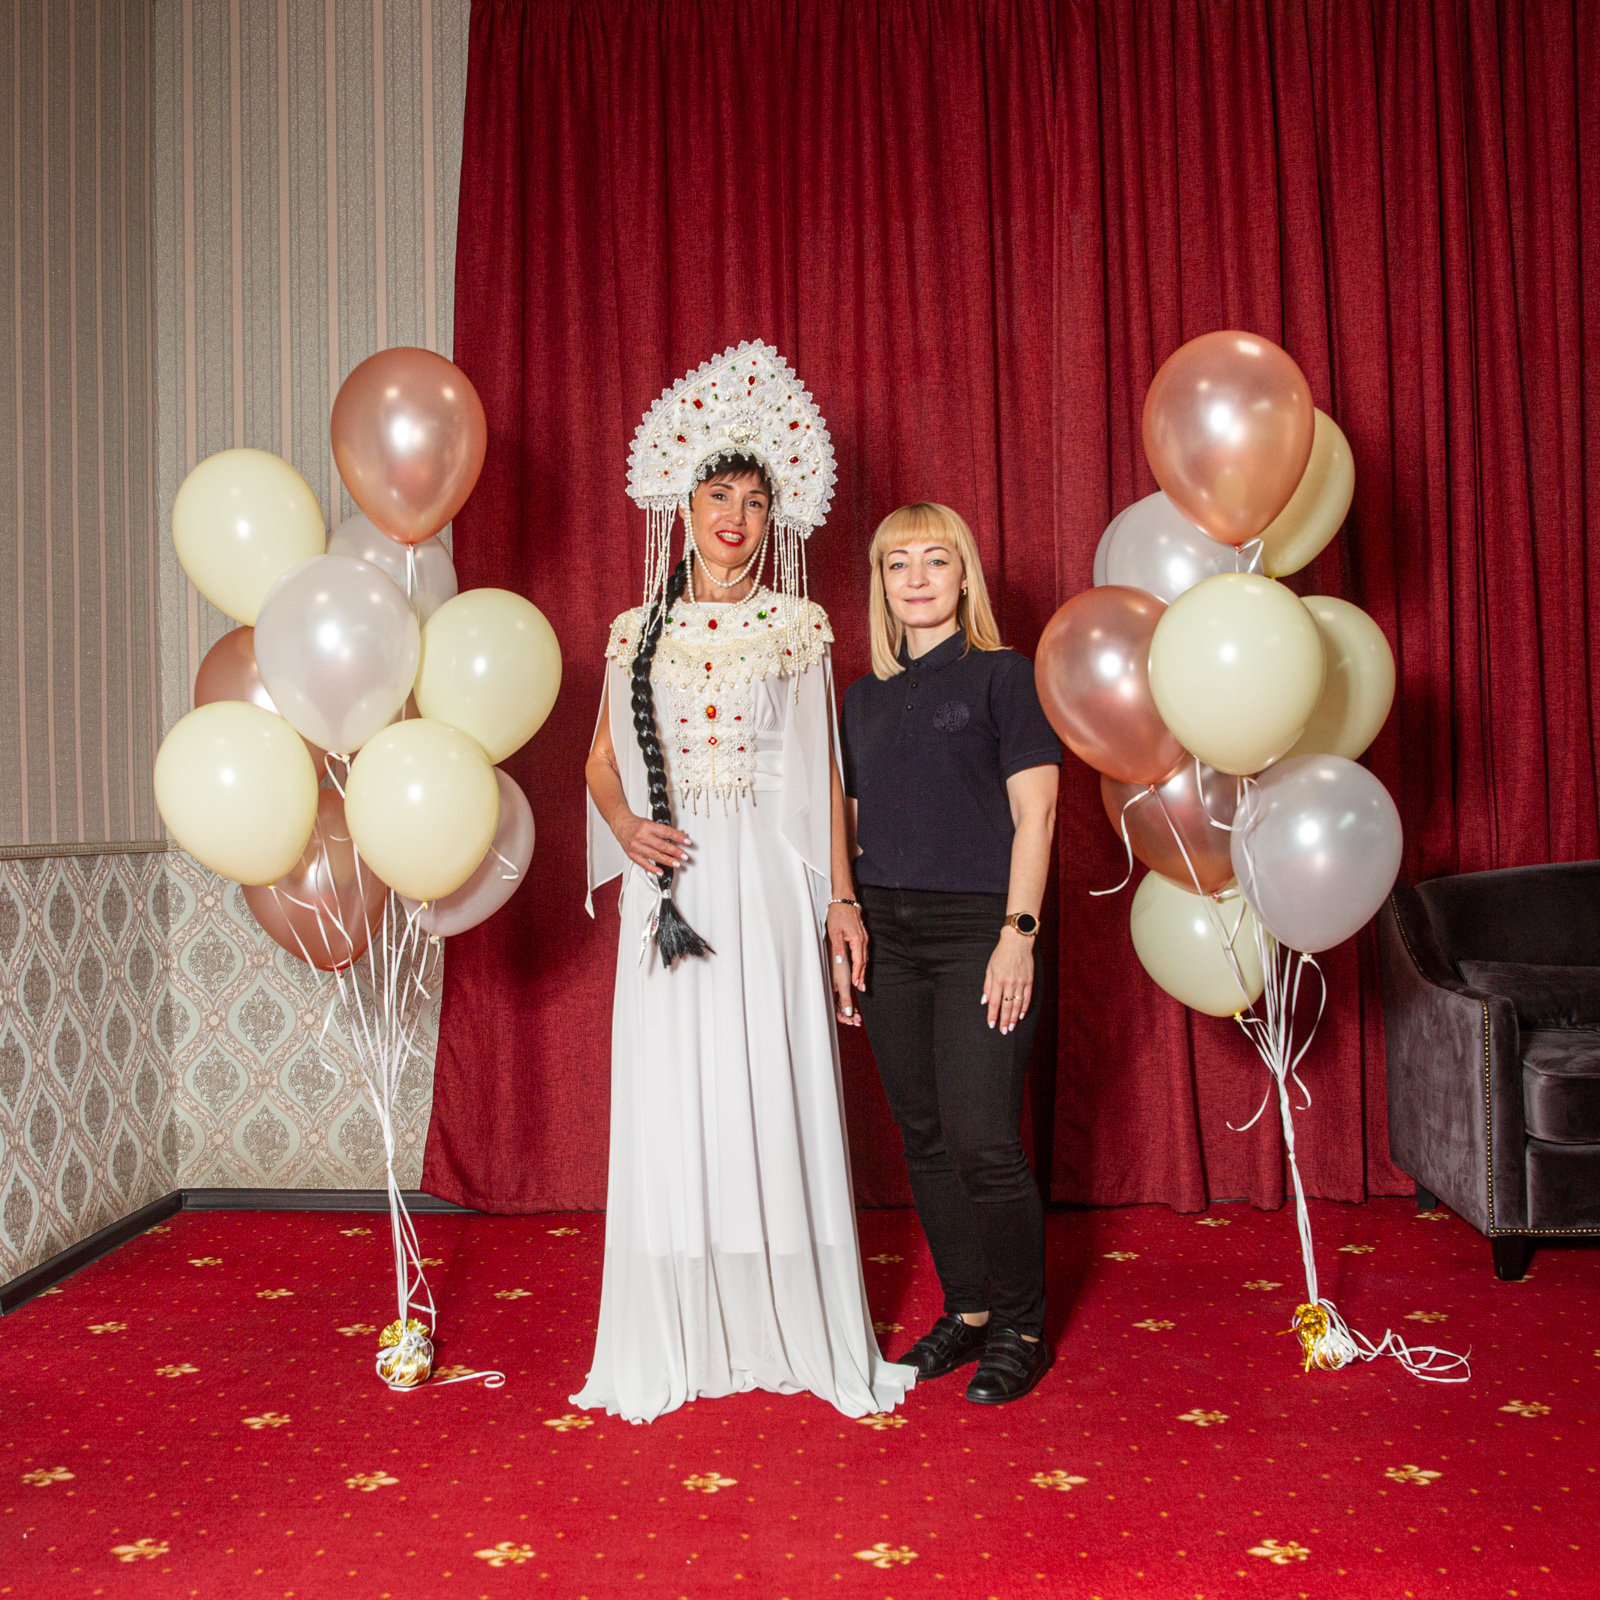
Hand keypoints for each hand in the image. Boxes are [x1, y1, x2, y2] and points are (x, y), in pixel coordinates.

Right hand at [612, 811, 689, 876]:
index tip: (687, 842)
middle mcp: (642, 836)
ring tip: (677, 863)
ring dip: (667, 860)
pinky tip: (661, 871)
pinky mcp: (632, 855)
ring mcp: (636, 846)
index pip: (666, 832)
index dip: (678, 838)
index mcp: (648, 826)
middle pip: (662, 845)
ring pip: (654, 855)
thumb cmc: (636, 824)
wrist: (621, 824)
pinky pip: (644, 864)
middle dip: (675, 851)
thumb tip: (680, 834)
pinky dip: (653, 869)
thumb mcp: (651, 823)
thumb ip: (665, 830)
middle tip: (684, 856)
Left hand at [827, 900, 867, 1026]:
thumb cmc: (838, 914)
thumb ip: (838, 948)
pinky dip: (863, 961)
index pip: (858, 961)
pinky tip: (861, 965)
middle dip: (862, 975)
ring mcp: (864, 937)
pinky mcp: (862, 935)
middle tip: (862, 988)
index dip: (857, 973)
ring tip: (861, 981)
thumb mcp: (834, 932)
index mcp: (857, 940)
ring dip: (863, 969)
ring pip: (865, 957)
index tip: (855, 983)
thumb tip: (840, 962)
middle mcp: (863, 939)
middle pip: (864, 961)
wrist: (844, 900)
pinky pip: (864, 951)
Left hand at [982, 927, 1034, 1034]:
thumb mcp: (990, 968)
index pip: (994, 1002)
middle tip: (1003, 1031)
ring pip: (1017, 1004)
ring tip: (1011, 1027)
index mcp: (998, 980)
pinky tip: (1021, 1016)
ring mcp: (1020, 982)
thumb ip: (987, 986)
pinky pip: (1027, 998)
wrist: (1017, 941)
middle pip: (1006, 1006)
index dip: (992, 1015)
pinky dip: (1024, 1008)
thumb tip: (984, 1002)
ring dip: (1013, 1018)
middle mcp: (1009, 983)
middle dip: (1004, 1020)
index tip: (991, 1025)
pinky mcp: (1029, 980)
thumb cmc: (1001, 954)